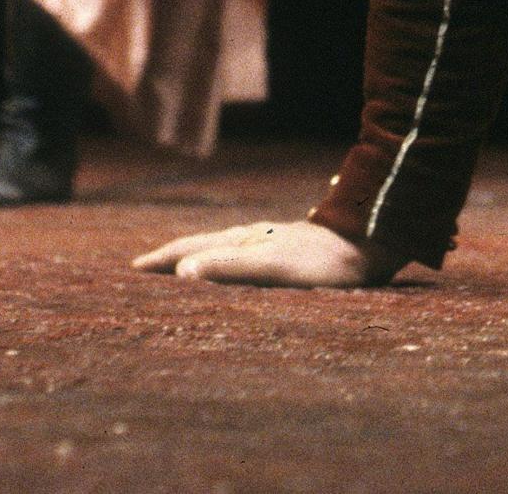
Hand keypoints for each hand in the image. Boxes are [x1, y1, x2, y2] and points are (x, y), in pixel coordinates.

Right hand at [132, 219, 399, 287]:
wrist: (374, 237)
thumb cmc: (326, 261)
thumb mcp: (275, 269)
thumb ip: (231, 268)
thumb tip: (182, 272)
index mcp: (245, 241)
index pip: (194, 249)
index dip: (164, 260)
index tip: (134, 268)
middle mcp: (257, 236)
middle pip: (206, 243)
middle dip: (175, 255)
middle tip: (147, 265)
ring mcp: (276, 237)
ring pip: (228, 243)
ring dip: (202, 252)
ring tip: (188, 261)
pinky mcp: (296, 243)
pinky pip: (252, 249)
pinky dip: (232, 254)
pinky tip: (247, 256)